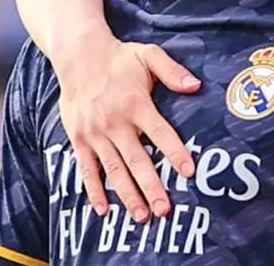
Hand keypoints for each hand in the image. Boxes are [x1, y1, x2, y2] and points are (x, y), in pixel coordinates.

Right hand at [55, 37, 199, 221]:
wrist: (77, 55)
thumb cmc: (118, 58)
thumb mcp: (148, 55)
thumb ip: (172, 71)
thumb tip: (196, 85)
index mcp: (136, 104)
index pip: (160, 132)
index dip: (175, 152)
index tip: (189, 172)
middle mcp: (115, 122)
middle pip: (136, 160)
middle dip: (151, 187)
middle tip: (165, 210)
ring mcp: (96, 133)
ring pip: (114, 170)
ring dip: (128, 195)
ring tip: (142, 216)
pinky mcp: (80, 139)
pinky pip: (87, 169)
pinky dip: (94, 190)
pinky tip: (103, 209)